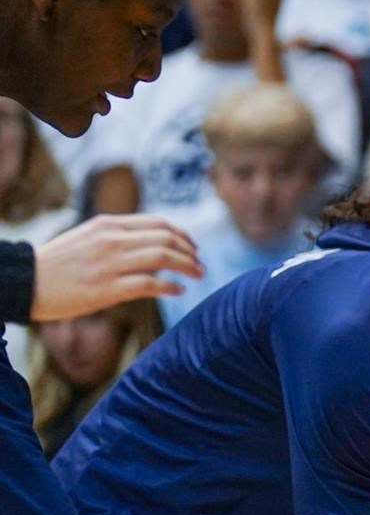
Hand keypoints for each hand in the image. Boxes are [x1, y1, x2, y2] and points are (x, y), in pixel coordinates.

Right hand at [31, 214, 202, 319]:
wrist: (25, 281)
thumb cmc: (58, 263)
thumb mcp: (87, 237)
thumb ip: (117, 235)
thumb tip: (151, 241)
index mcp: (107, 225)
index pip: (157, 223)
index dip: (182, 235)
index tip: (193, 246)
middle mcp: (111, 240)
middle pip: (165, 238)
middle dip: (190, 251)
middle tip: (200, 264)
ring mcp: (109, 264)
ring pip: (162, 257)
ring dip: (187, 266)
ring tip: (197, 274)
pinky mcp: (107, 288)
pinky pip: (149, 284)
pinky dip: (170, 286)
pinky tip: (179, 290)